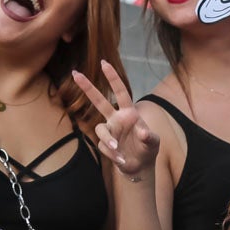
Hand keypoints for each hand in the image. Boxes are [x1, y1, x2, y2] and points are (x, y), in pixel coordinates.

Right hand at [76, 63, 159, 180]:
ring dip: (108, 140)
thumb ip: (149, 137)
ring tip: (118, 149)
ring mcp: (109, 130)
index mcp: (129, 113)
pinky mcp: (104, 143)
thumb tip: (143, 132)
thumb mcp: (154, 142)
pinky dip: (113, 154)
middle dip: (87, 87)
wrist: (140, 166)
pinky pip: (104, 146)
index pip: (120, 92)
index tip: (104, 63)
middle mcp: (116, 119)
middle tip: (75, 73)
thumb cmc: (148, 149)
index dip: (113, 78)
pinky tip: (122, 160)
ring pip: (101, 130)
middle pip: (99, 101)